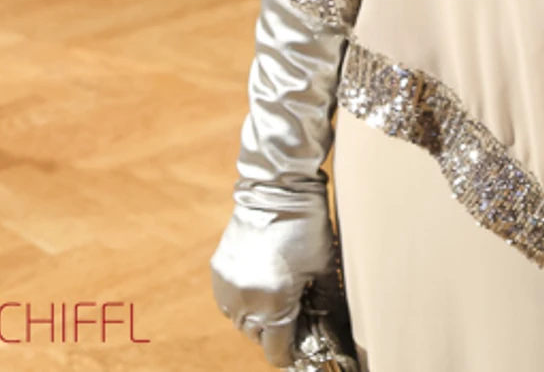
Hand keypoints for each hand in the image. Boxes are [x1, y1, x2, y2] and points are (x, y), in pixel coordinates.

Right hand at [209, 196, 332, 366]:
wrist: (276, 190)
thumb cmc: (307, 227)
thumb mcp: (324, 268)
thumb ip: (323, 303)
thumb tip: (326, 326)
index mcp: (274, 305)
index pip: (276, 351)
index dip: (291, 353)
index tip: (301, 348)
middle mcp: (245, 302)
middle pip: (258, 337)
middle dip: (276, 332)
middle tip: (295, 317)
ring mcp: (228, 287)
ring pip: (240, 320)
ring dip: (257, 317)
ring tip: (278, 296)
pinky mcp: (217, 271)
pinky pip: (228, 300)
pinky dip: (243, 299)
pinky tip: (261, 282)